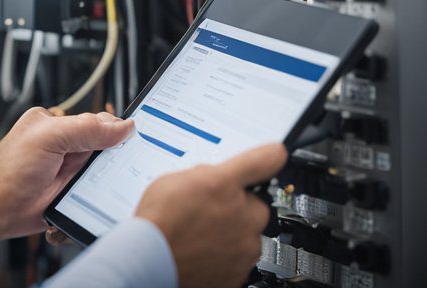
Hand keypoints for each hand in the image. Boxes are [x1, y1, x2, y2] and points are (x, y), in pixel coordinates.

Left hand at [0, 107, 132, 274]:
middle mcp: (66, 147)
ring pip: (105, 177)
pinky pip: (94, 199)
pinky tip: (79, 206)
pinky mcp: (72, 196)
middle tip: (109, 172)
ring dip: (105, 187)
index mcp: (58, 124)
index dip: (118, 132)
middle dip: (114, 164)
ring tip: (91, 192)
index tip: (134, 142)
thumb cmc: (8, 173)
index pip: (99, 121)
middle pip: (107, 151)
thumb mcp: (47, 138)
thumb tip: (122, 125)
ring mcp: (70, 173)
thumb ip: (85, 128)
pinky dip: (92, 205)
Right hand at [136, 143, 286, 287]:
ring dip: (232, 232)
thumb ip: (206, 173)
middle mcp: (242, 214)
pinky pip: (240, 258)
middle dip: (237, 206)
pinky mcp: (240, 272)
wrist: (149, 260)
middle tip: (209, 209)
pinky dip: (226, 255)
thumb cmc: (158, 220)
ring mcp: (244, 247)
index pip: (265, 160)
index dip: (270, 155)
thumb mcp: (175, 178)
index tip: (276, 154)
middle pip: (254, 205)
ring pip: (248, 234)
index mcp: (225, 184)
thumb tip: (218, 174)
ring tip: (200, 233)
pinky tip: (203, 250)